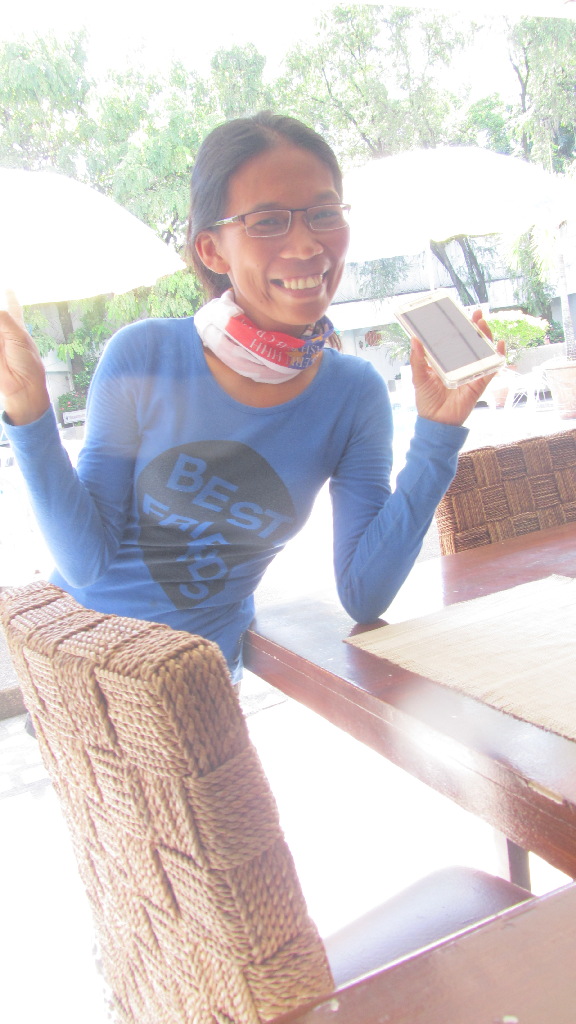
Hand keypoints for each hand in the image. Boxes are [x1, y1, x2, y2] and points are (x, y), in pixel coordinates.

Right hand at [0, 290, 49, 424]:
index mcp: (16, 326)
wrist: (22, 388)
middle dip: (2, 315)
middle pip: (0, 315)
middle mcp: (4, 332)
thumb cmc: (27, 363)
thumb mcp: (18, 336)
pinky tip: (2, 351)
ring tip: (6, 347)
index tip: (9, 288)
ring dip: (1, 332)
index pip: (13, 306)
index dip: (10, 297)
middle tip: (4, 327)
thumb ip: (3, 319)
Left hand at [410, 310, 504, 425]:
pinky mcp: (479, 384)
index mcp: (446, 361)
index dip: (460, 327)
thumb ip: (417, 360)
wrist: (435, 422)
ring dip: (486, 338)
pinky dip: (498, 357)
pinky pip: (492, 369)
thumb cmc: (427, 400)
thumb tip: (414, 340)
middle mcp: (461, 365)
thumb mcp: (419, 378)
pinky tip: (499, 346)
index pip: (455, 340)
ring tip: (483, 325)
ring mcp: (471, 373)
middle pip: (472, 343)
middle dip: (476, 327)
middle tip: (477, 314)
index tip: (461, 312)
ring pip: (483, 352)